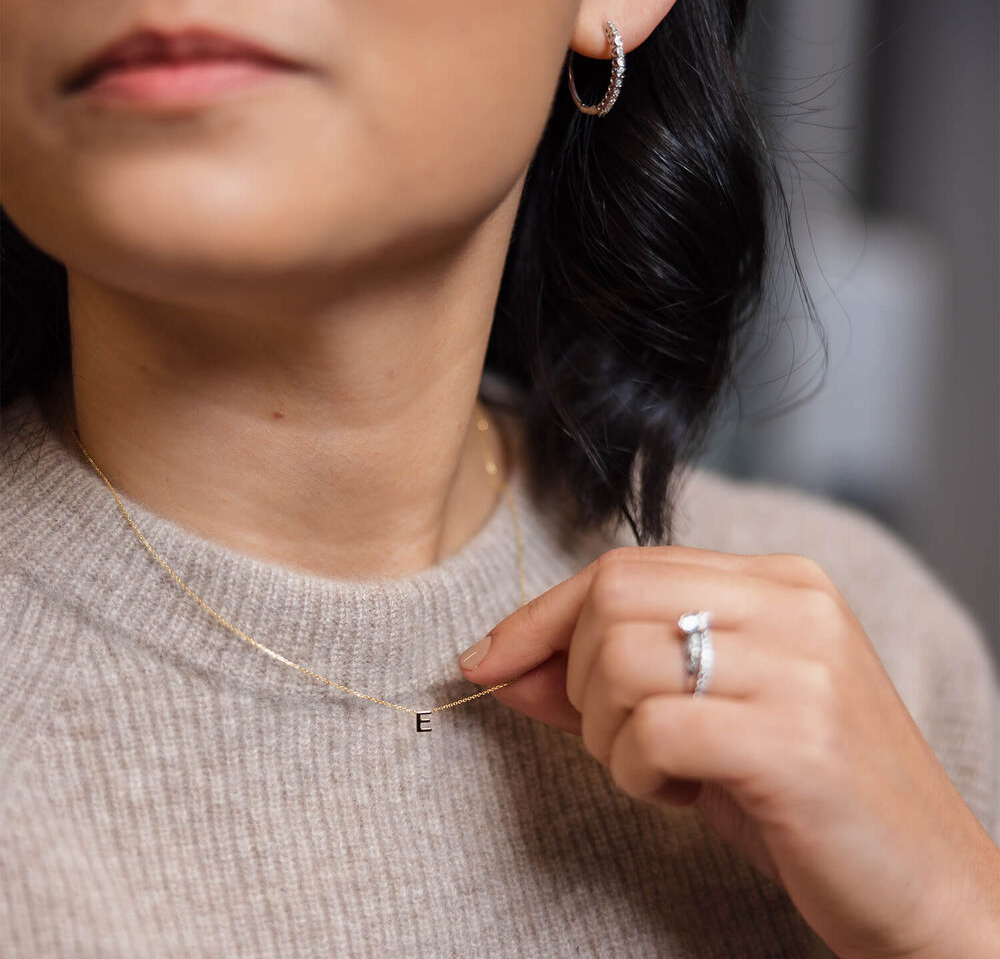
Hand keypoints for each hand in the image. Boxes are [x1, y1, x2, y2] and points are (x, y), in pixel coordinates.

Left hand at [456, 545, 999, 957]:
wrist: (924, 886)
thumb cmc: (796, 795)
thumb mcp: (695, 720)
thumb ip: (598, 682)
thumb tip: (494, 663)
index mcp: (777, 581)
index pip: (622, 567)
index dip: (540, 615)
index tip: (487, 661)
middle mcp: (793, 605)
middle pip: (612, 600)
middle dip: (577, 679)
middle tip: (621, 739)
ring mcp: (801, 667)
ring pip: (622, 661)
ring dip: (608, 734)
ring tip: (663, 772)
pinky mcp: (797, 740)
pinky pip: (655, 732)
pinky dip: (638, 774)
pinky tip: (684, 796)